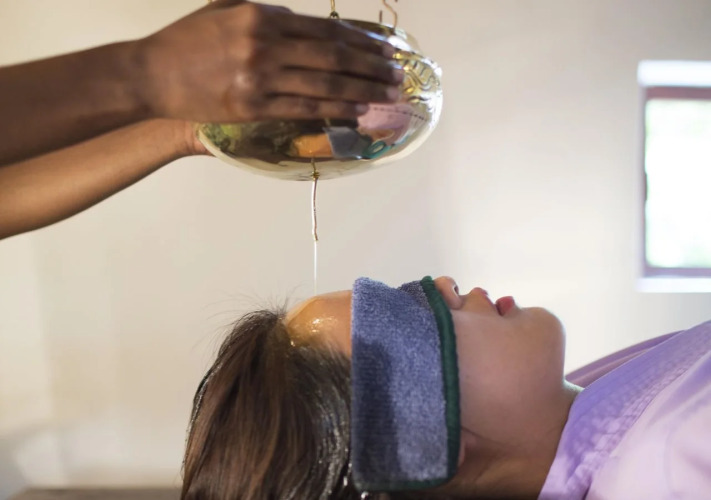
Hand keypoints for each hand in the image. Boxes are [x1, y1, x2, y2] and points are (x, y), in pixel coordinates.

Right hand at [138, 0, 402, 122]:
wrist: (151, 74)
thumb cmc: (187, 40)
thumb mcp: (225, 9)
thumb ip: (266, 12)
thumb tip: (305, 23)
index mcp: (262, 15)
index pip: (325, 29)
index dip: (361, 41)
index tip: (386, 50)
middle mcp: (266, 44)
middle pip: (333, 56)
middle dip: (371, 67)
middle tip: (397, 76)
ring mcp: (260, 78)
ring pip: (324, 84)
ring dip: (361, 91)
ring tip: (387, 96)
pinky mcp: (253, 107)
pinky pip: (303, 109)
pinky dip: (334, 110)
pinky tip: (356, 112)